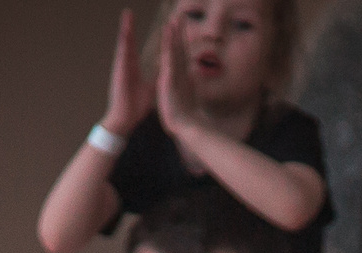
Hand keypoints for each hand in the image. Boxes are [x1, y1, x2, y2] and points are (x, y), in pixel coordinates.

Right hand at [101, 7, 151, 132]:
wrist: (125, 119)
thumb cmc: (135, 104)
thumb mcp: (150, 87)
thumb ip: (157, 77)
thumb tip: (165, 71)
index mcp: (131, 67)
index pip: (133, 46)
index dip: (135, 33)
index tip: (135, 20)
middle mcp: (125, 65)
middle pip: (127, 42)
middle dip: (128, 26)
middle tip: (128, 11)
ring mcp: (121, 69)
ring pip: (124, 46)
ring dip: (125, 31)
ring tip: (127, 16)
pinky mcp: (120, 74)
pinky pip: (123, 57)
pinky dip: (125, 45)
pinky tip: (126, 35)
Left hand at [153, 11, 203, 138]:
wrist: (188, 127)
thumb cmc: (187, 118)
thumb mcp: (186, 101)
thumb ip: (187, 90)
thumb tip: (192, 86)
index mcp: (182, 78)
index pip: (181, 56)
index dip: (181, 42)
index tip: (180, 31)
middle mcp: (181, 74)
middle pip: (180, 49)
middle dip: (180, 33)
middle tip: (180, 17)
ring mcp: (177, 75)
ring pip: (175, 50)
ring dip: (175, 34)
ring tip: (174, 19)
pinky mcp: (171, 78)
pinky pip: (169, 56)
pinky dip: (169, 44)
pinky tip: (168, 34)